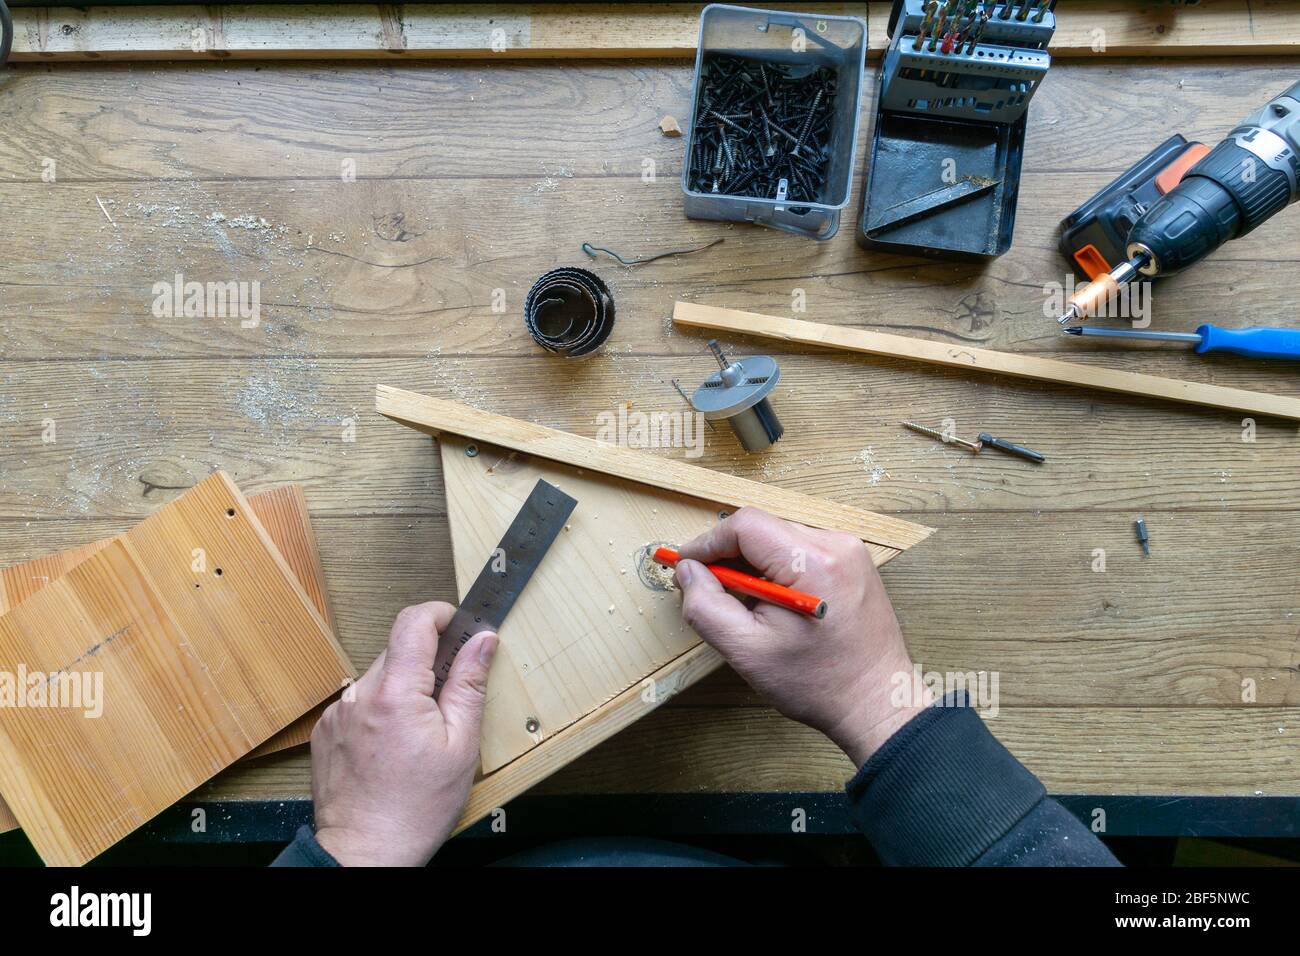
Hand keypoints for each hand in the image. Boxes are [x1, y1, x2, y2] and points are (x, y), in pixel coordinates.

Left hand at [310, 601, 497, 865]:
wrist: (365, 852)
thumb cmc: (415, 809)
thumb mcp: (461, 746)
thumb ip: (469, 685)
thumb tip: (482, 640)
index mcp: (396, 694)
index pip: (414, 622)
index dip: (441, 615)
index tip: (459, 624)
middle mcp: (359, 695)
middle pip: (398, 650)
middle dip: (429, 662)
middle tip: (452, 696)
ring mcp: (338, 713)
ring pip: (380, 677)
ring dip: (404, 689)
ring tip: (421, 732)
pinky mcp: (327, 730)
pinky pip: (361, 702)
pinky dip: (382, 710)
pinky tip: (394, 745)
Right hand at [675, 508, 928, 765]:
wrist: (877, 702)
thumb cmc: (817, 683)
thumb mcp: (747, 651)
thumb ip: (706, 606)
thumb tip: (687, 570)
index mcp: (812, 561)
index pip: (744, 525)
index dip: (707, 543)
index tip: (684, 566)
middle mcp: (836, 544)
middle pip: (762, 528)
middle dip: (729, 555)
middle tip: (710, 590)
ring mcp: (850, 550)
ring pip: (780, 538)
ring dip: (753, 563)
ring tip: (746, 604)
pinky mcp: (854, 562)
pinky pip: (801, 550)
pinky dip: (777, 568)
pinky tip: (774, 603)